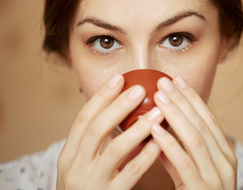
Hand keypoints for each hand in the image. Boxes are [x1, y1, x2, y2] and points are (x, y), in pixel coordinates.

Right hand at [57, 74, 163, 189]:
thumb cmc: (88, 186)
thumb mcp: (83, 162)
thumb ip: (97, 141)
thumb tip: (119, 108)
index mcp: (68, 154)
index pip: (83, 119)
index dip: (101, 97)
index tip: (119, 78)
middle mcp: (74, 167)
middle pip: (96, 130)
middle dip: (118, 106)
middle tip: (140, 89)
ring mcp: (90, 184)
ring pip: (115, 151)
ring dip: (138, 128)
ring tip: (158, 112)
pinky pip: (130, 174)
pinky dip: (146, 155)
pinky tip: (159, 142)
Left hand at [151, 76, 237, 189]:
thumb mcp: (194, 170)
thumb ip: (181, 151)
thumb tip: (162, 127)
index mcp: (225, 154)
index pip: (208, 118)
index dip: (192, 98)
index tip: (176, 80)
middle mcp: (225, 162)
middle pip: (202, 124)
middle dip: (182, 101)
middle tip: (163, 82)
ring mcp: (217, 177)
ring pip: (195, 138)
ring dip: (176, 115)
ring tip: (159, 98)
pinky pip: (184, 163)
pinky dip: (170, 144)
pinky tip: (156, 129)